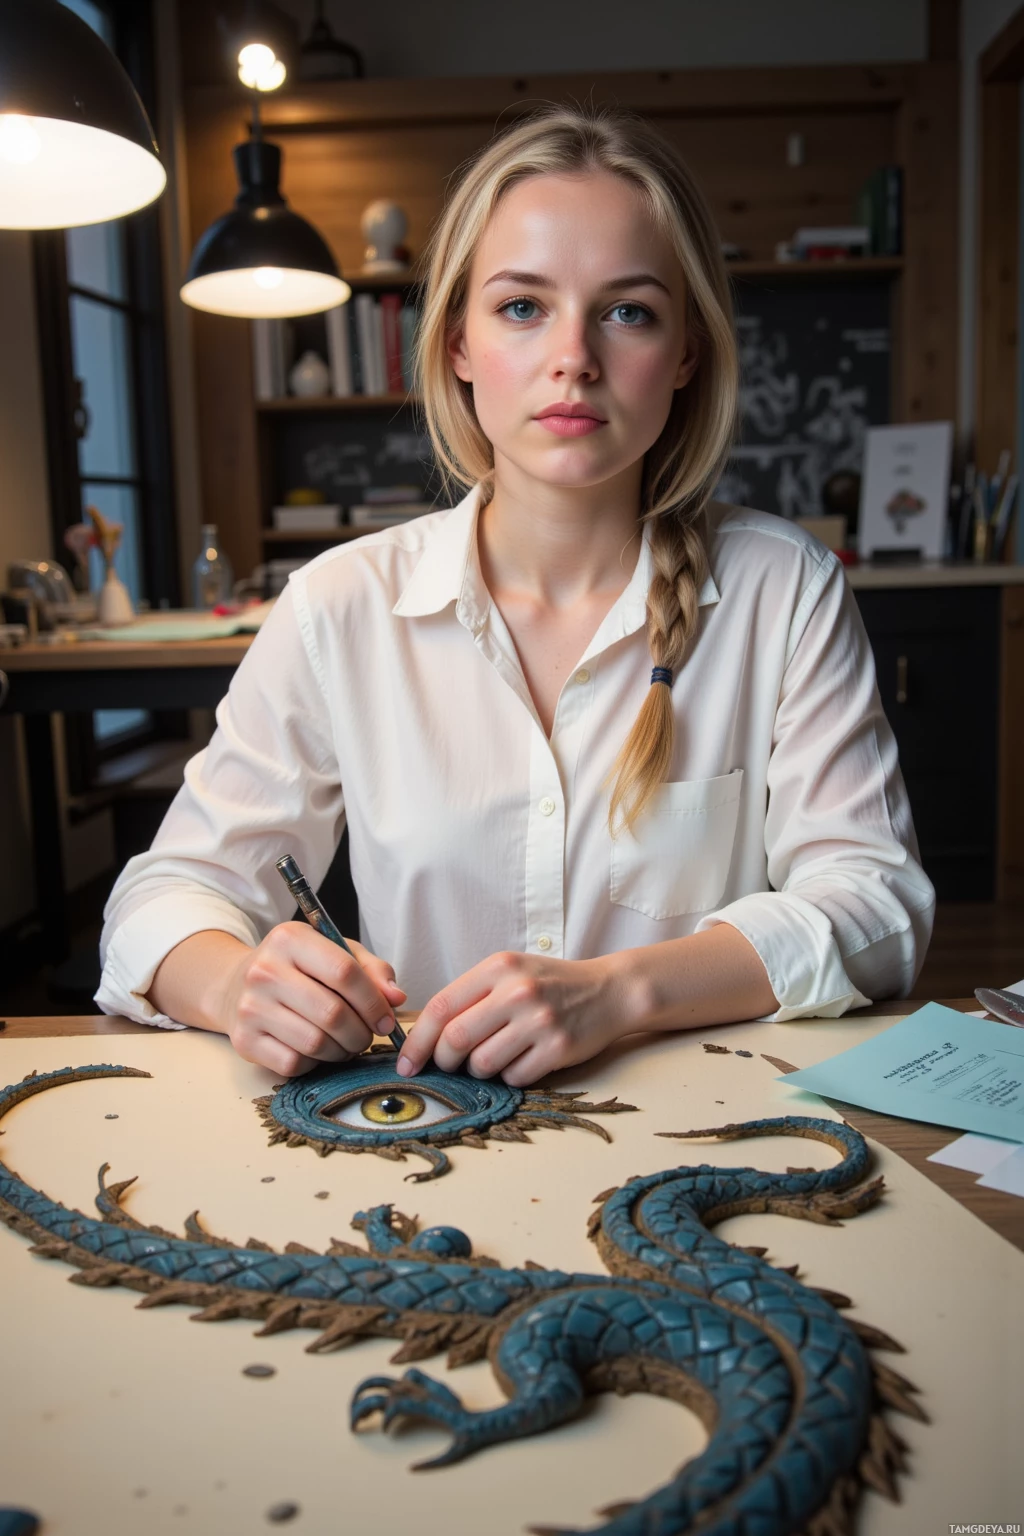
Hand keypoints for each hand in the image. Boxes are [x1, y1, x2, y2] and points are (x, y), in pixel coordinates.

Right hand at [218, 922, 406, 1076]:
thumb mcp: (335, 952)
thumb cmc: (297, 968)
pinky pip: (294, 1063)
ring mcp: (250, 1007)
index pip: (344, 972)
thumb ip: (371, 970)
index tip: (386, 1019)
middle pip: (332, 1013)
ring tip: (345, 1043)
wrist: (236, 986)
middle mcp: (265, 970)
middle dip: (361, 1032)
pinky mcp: (244, 1041)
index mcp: (290, 939)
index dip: (373, 1002)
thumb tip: (395, 999)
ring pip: (315, 1043)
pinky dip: (314, 1063)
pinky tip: (316, 1050)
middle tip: (367, 1035)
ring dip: (341, 1050)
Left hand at [396, 950, 632, 1086]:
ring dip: (478, 1070)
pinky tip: (522, 1060)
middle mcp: (517, 991)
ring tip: (493, 1056)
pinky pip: (514, 1077)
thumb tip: (425, 1035)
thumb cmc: (551, 983)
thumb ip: (472, 995)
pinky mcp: (558, 1047)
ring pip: (482, 1064)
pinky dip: (510, 1076)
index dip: (416, 1040)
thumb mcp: (511, 971)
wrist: (610, 990)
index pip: (441, 1008)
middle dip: (443, 1060)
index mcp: (498, 967)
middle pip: (455, 1040)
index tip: (407, 1063)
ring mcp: (539, 1020)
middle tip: (448, 1065)